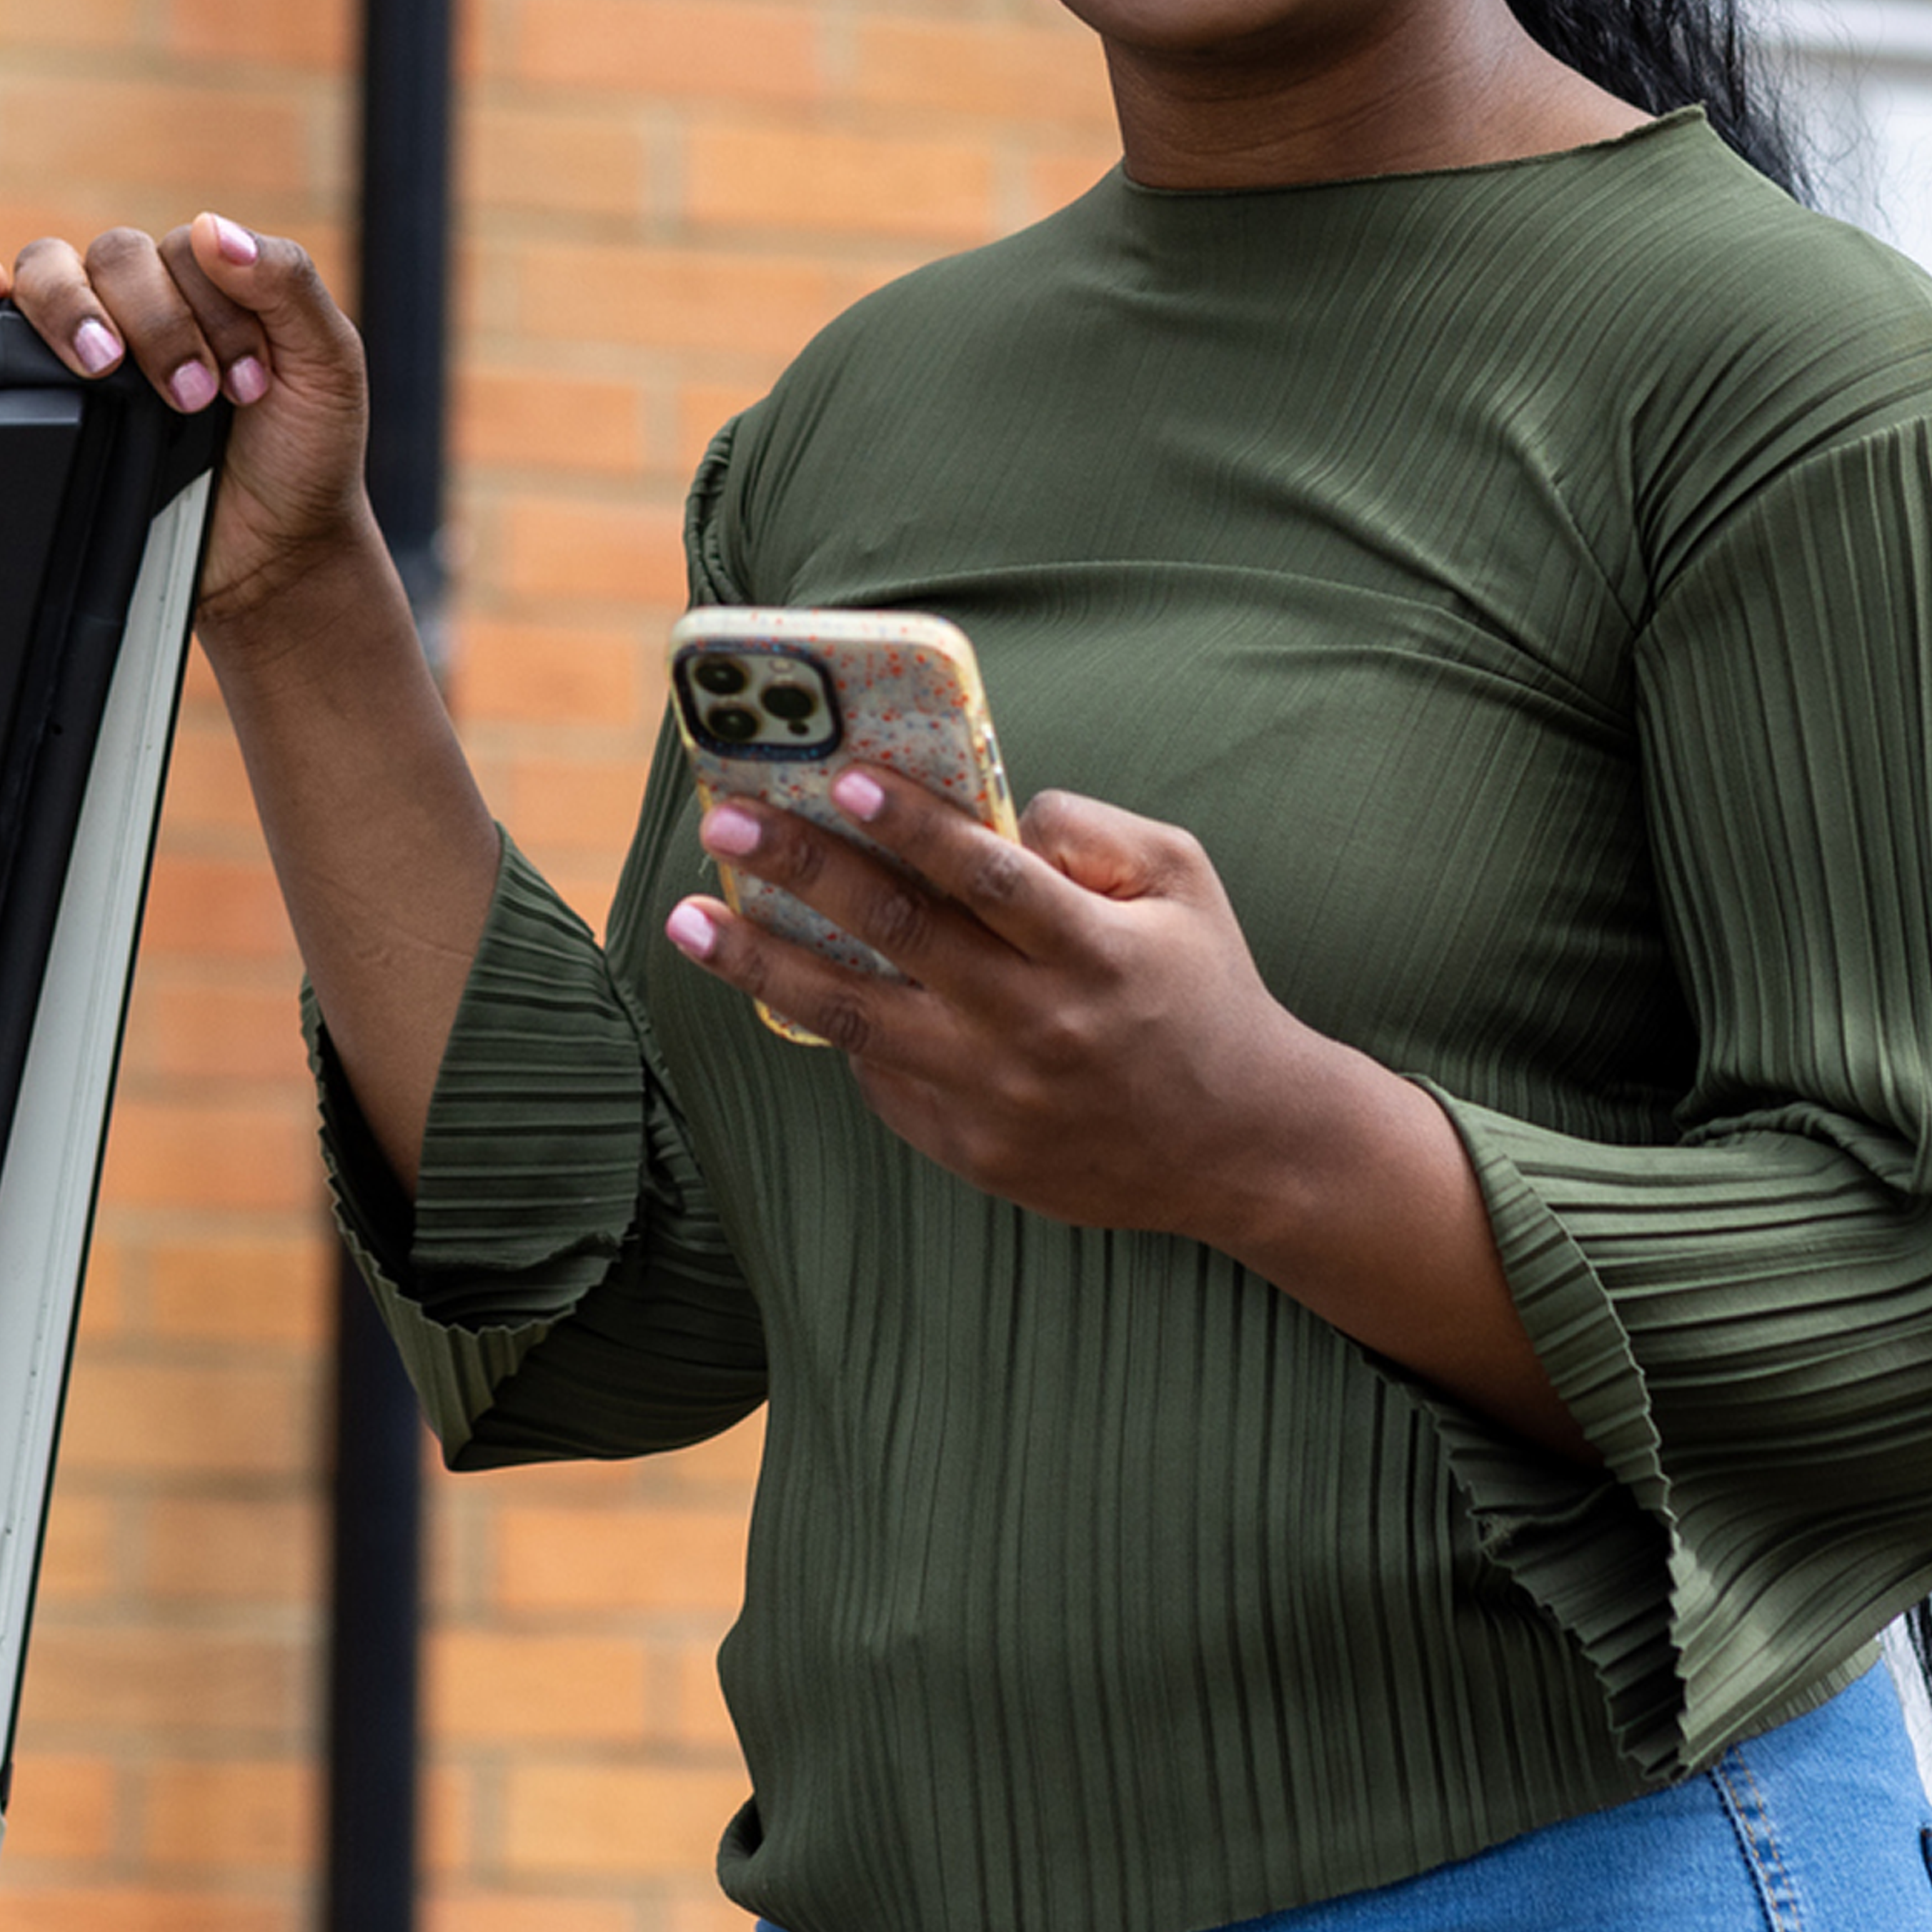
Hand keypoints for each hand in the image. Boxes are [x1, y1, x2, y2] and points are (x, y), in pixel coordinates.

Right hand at [0, 216, 368, 629]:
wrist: (270, 556)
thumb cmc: (303, 456)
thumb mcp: (328, 364)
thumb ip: (287, 285)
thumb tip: (212, 225)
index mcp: (215, 284)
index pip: (186, 248)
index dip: (213, 310)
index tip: (248, 385)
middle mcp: (148, 300)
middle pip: (115, 257)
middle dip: (157, 324)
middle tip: (194, 397)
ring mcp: (94, 338)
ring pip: (51, 273)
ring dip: (72, 312)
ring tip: (104, 368)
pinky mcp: (50, 387)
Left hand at [665, 768, 1322, 1245]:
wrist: (1242, 1146)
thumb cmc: (1202, 988)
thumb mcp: (1181, 883)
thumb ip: (1090, 831)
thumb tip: (988, 812)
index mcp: (1094, 953)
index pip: (988, 879)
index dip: (914, 827)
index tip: (844, 780)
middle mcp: (1038, 1029)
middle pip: (898, 939)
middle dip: (803, 872)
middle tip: (725, 823)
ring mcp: (998, 1098)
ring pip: (853, 1021)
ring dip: (760, 965)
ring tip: (688, 919)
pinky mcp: (972, 1151)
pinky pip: (883, 1079)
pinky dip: (833, 1028)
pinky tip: (785, 983)